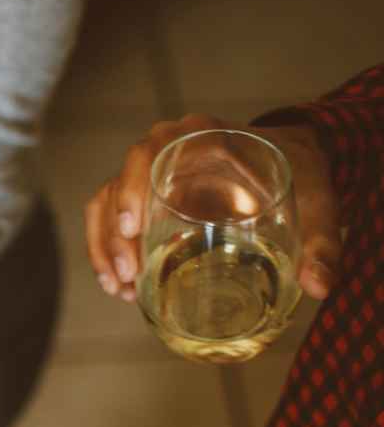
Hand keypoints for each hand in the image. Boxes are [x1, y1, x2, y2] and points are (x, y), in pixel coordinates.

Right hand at [85, 114, 340, 301]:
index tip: (132, 228)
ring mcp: (152, 175)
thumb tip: (319, 287)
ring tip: (119, 288)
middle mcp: (167, 150)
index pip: (150, 152)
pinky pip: (110, 217)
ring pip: (106, 202)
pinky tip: (117, 285)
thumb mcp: (317, 201)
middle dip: (113, 233)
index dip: (132, 187)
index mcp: (202, 137)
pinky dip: (105, 250)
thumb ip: (322, 242)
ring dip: (104, 246)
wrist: (291, 162)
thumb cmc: (299, 173)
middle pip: (118, 183)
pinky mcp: (147, 197)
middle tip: (129, 274)